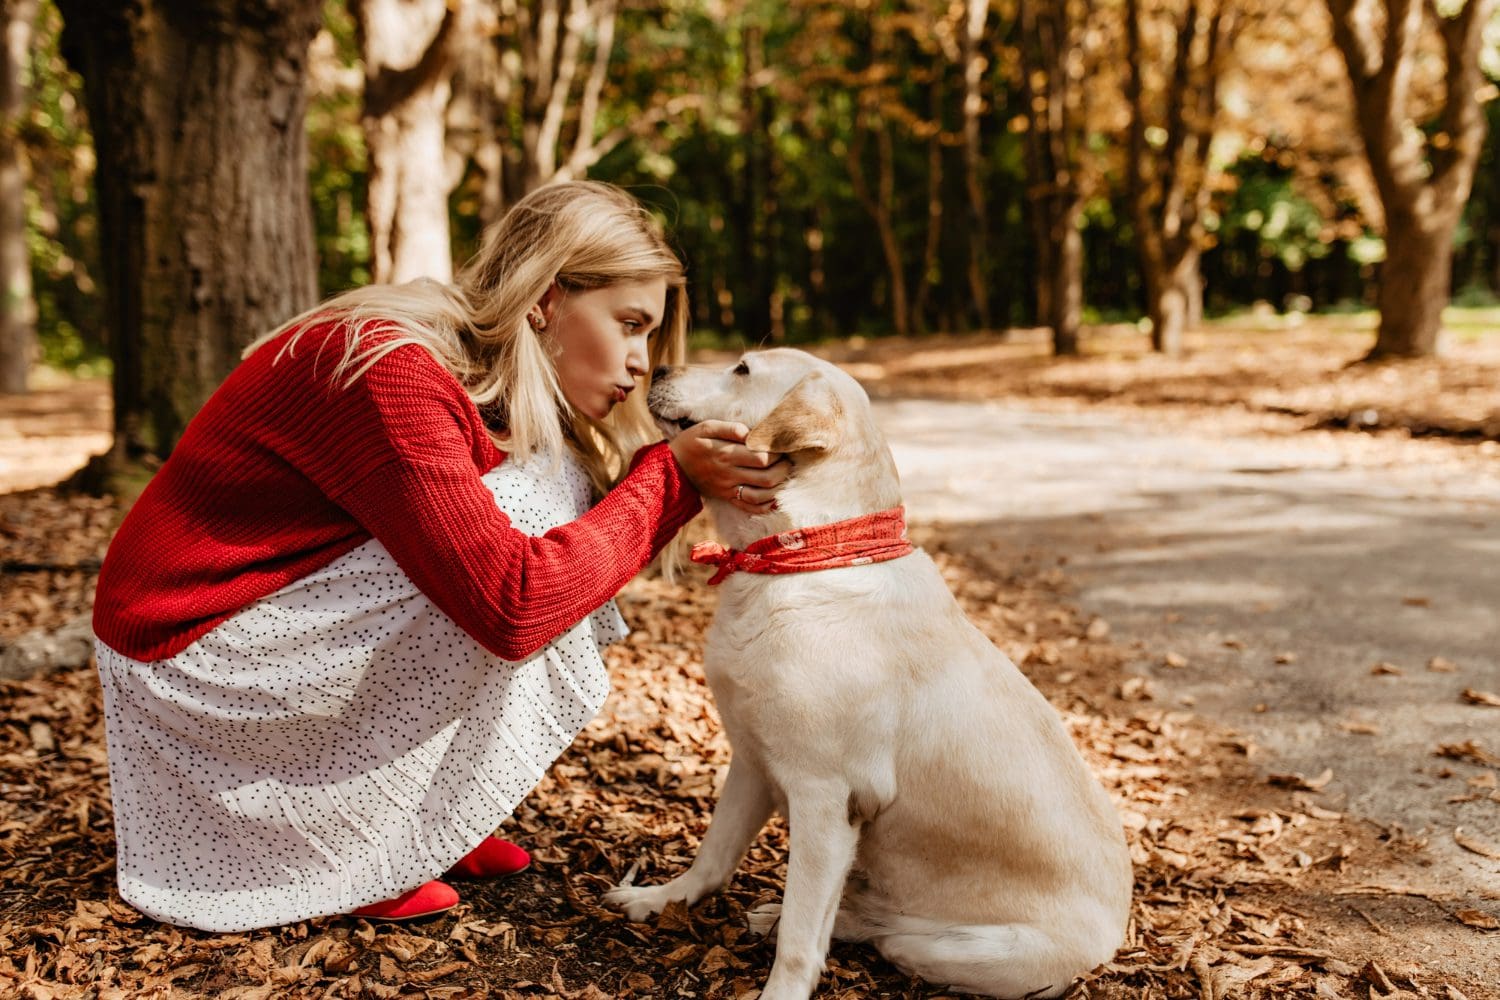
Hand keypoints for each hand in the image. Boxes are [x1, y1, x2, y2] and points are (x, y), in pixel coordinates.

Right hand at [669, 420, 789, 513]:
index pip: (761, 456)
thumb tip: (749, 432)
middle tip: (787, 460)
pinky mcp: (727, 497)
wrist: (672, 467)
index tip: (781, 445)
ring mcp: (728, 488)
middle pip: (766, 477)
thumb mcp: (705, 427)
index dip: (777, 452)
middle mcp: (729, 473)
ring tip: (784, 476)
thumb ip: (729, 427)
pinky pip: (749, 507)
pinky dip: (765, 506)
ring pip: (761, 495)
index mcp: (725, 453)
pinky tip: (774, 497)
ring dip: (778, 487)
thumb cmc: (692, 442)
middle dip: (783, 469)